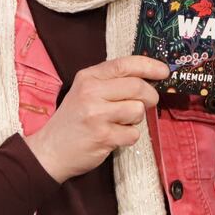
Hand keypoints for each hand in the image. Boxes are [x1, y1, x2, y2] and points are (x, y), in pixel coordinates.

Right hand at [24, 55, 167, 182]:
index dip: (149, 66)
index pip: (125, 64)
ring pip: (138, 110)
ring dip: (136, 119)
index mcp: (88, 77)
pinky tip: (114, 137)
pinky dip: (129, 137)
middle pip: (138, 87)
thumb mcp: (85, 92)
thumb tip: (149, 78)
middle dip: (150, 96)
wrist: (50, 150)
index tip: (164, 71)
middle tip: (147, 104)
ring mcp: (97, 115)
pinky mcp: (103, 136)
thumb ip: (111, 83)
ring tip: (120, 123)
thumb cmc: (73, 120)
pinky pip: (133, 134)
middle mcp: (91, 92)